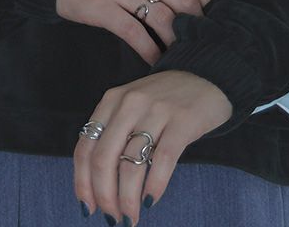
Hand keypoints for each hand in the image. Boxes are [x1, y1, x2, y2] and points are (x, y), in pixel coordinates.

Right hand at [56, 0, 214, 64]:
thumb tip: (195, 3)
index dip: (209, 4)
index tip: (209, 22)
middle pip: (183, 0)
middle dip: (195, 27)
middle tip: (196, 44)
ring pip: (162, 18)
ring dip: (174, 42)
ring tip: (178, 55)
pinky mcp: (99, 6)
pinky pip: (134, 32)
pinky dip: (149, 51)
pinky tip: (154, 61)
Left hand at [73, 70, 232, 224]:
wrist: (205, 75)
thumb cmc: (163, 99)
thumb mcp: (131, 106)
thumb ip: (114, 134)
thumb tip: (98, 183)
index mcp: (111, 101)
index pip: (86, 147)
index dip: (83, 182)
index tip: (88, 207)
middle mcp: (129, 104)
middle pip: (104, 159)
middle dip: (104, 196)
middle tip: (112, 219)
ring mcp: (155, 110)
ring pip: (131, 164)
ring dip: (127, 198)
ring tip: (131, 217)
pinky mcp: (182, 120)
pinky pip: (162, 159)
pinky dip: (154, 185)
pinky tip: (150, 201)